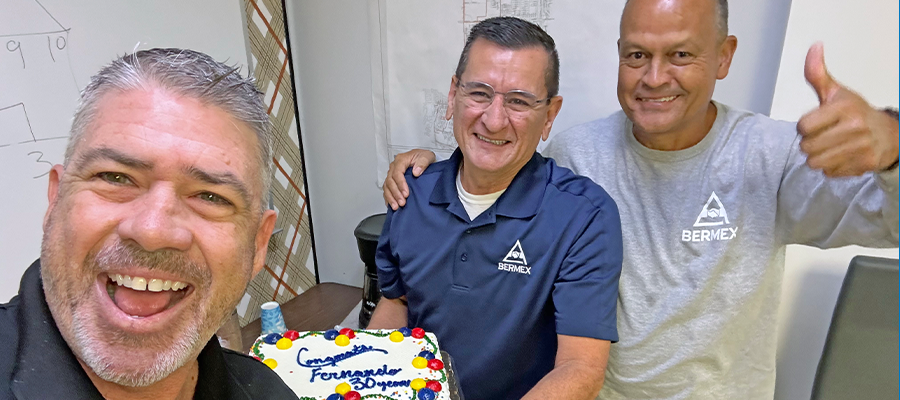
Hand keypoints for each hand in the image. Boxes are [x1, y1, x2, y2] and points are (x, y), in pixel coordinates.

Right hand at [382, 149, 436, 209]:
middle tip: (402, 202)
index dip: (400, 184)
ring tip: (396, 206)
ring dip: (391, 197)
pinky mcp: (393, 180)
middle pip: (390, 181)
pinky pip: (387, 190)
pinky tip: (391, 205)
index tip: (406, 193)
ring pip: (387, 186)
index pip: (397, 173)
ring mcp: (392, 174)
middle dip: (396, 193)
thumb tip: (416, 172)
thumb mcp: (427, 156)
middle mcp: (394, 167)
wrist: (424, 160)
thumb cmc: (424, 157)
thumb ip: (423, 162)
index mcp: (401, 160)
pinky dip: (388, 198)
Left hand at [797, 43, 898, 176]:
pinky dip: (832, 167)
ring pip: (815, 163)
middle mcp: (855, 127)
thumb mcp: (836, 92)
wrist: (889, 134)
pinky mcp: (864, 165)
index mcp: (844, 108)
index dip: (804, 127)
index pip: (803, 127)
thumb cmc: (855, 112)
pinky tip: (843, 156)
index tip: (814, 122)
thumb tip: (814, 47)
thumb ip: (817, 74)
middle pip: (807, 147)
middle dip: (810, 143)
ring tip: (831, 146)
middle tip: (824, 136)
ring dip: (818, 157)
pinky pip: (829, 173)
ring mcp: (861, 148)